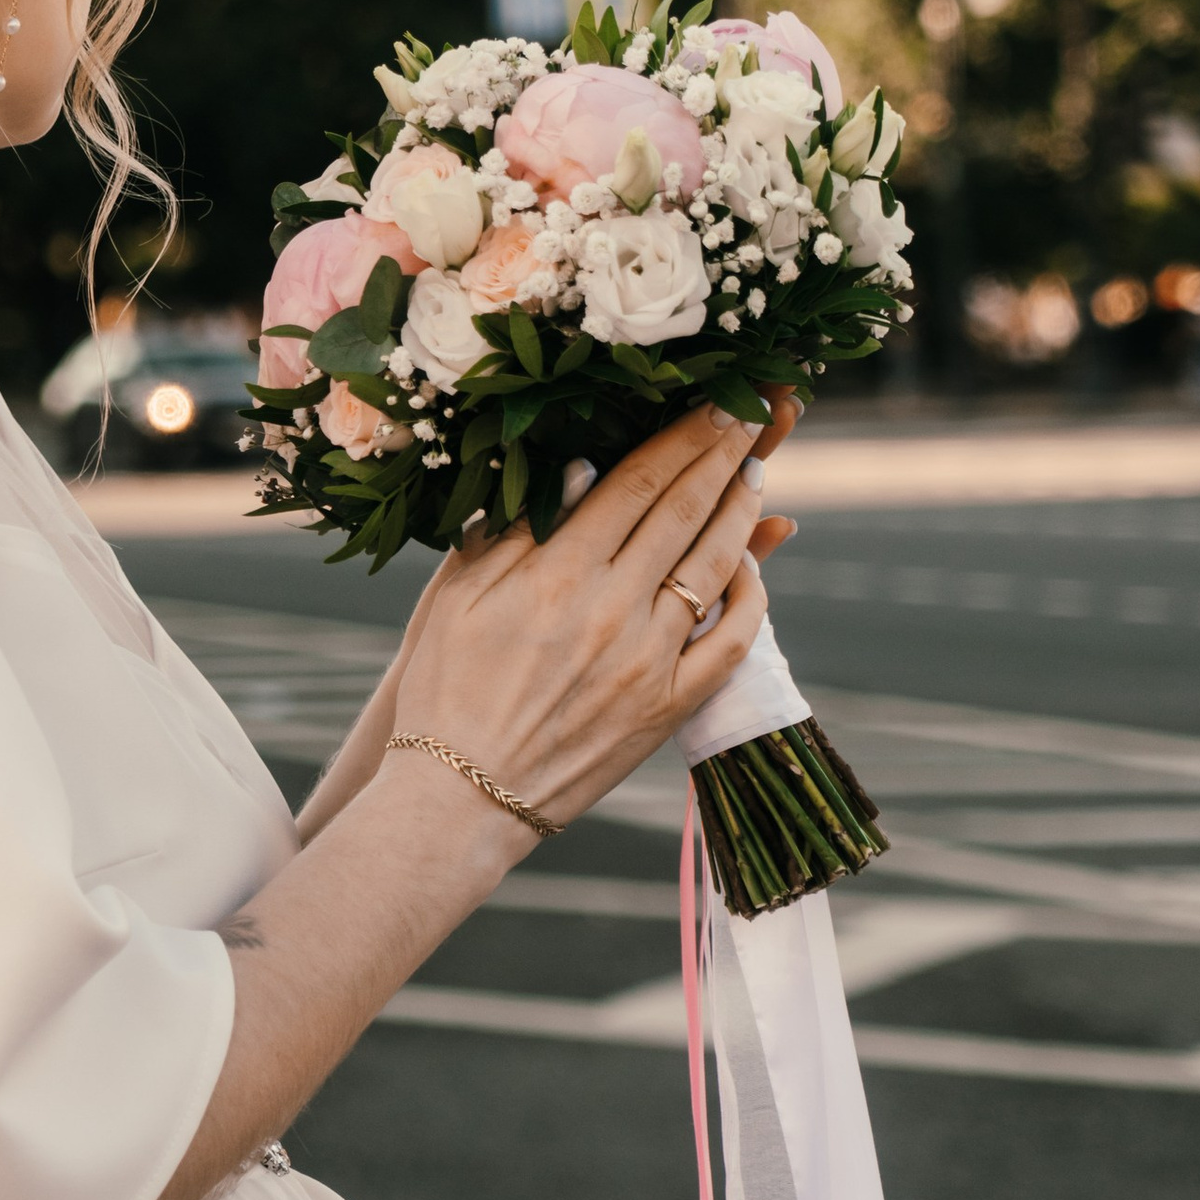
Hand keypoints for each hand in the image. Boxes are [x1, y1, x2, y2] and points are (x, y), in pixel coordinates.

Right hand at [392, 398, 782, 849]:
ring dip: (741, 513)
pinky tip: (749, 569)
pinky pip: (729, 644)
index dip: (681, 437)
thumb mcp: (458, 596)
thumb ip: (517, 529)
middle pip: (684, 512)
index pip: (637, 483)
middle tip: (749, 417)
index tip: (712, 404)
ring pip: (714, 567)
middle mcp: (612, 611)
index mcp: (557, 575)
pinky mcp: (667, 709)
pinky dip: (749, 600)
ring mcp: (648, 662)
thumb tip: (580, 469)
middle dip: (722, 456)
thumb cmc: (446, 688)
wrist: (460, 795)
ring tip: (753, 476)